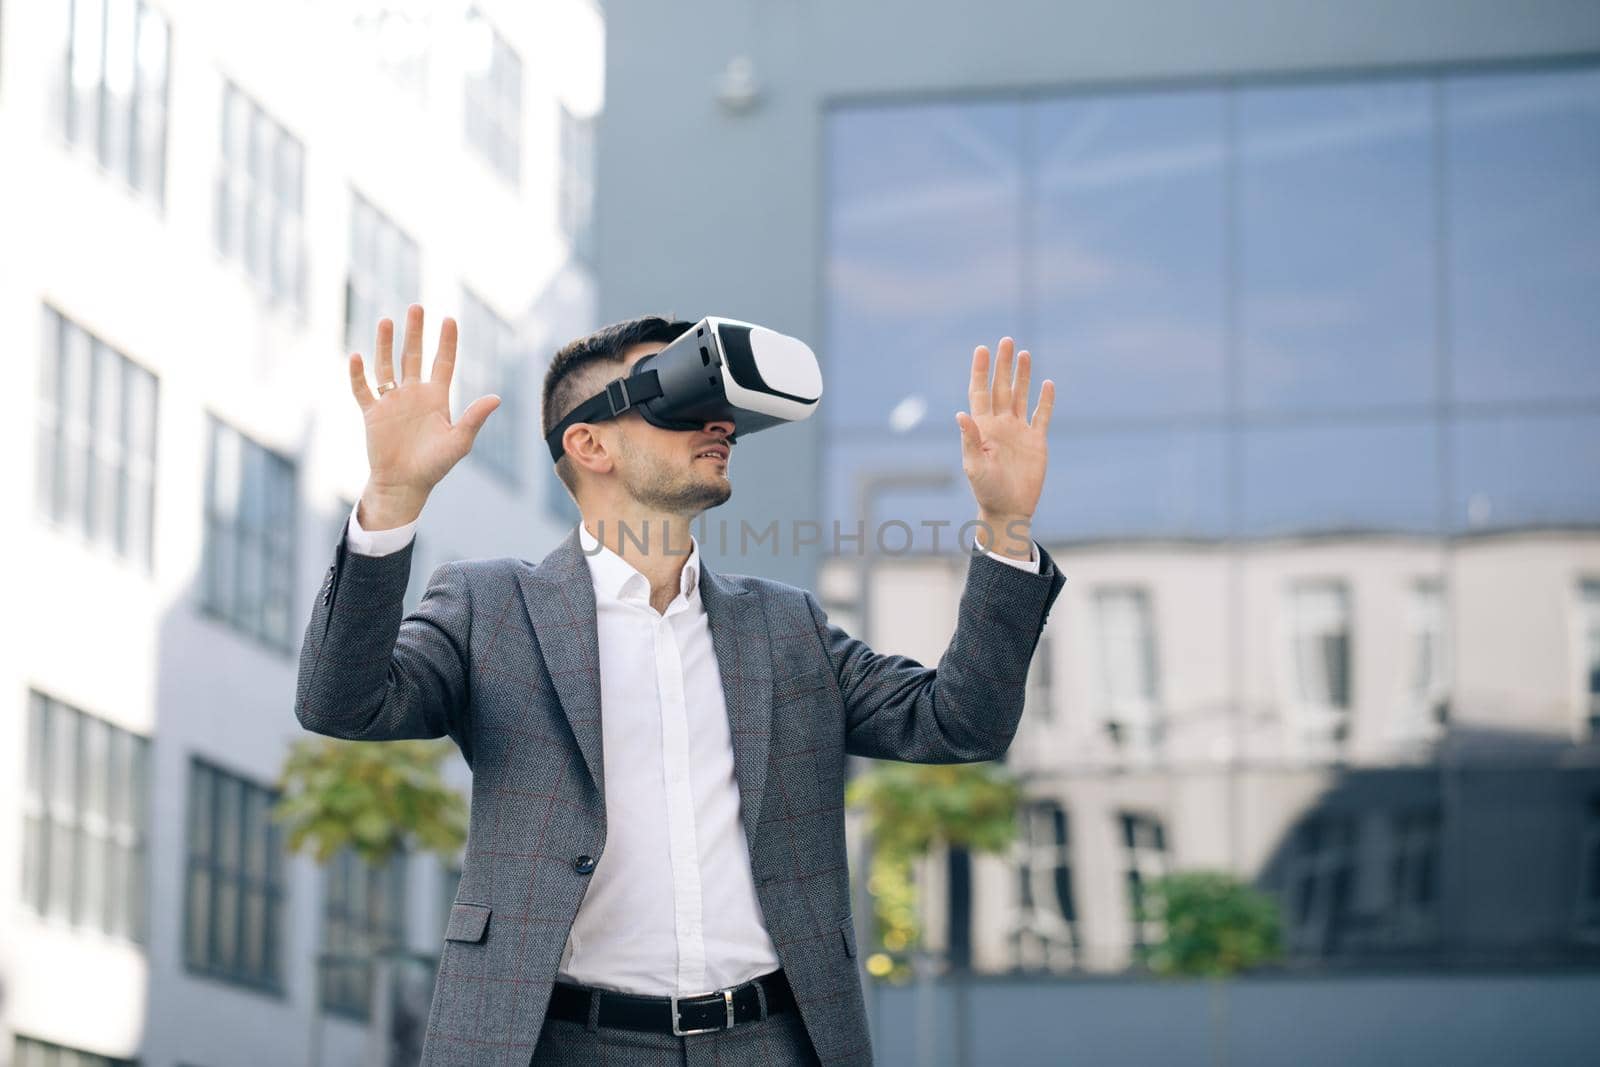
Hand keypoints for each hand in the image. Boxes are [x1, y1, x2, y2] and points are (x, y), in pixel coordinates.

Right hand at [348, 304, 500, 528]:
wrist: (404, 485)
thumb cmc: (435, 466)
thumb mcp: (459, 441)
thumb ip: (474, 418)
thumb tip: (496, 397)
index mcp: (437, 398)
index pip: (443, 362)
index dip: (446, 341)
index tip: (449, 319)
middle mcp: (414, 394)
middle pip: (414, 356)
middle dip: (415, 332)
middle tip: (416, 307)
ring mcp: (392, 402)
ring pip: (387, 366)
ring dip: (385, 344)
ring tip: (386, 321)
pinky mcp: (372, 414)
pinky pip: (362, 390)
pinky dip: (358, 375)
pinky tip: (356, 357)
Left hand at [956, 337, 1053, 558]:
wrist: (1009, 509)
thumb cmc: (987, 490)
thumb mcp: (974, 466)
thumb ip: (969, 439)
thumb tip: (960, 414)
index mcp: (983, 427)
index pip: (980, 392)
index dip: (980, 370)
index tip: (982, 349)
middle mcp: (1000, 424)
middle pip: (1001, 387)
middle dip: (1003, 365)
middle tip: (1006, 341)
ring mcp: (1018, 431)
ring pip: (1020, 396)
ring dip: (1022, 376)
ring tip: (1024, 353)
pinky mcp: (1036, 441)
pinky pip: (1041, 415)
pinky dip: (1045, 400)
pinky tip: (1048, 383)